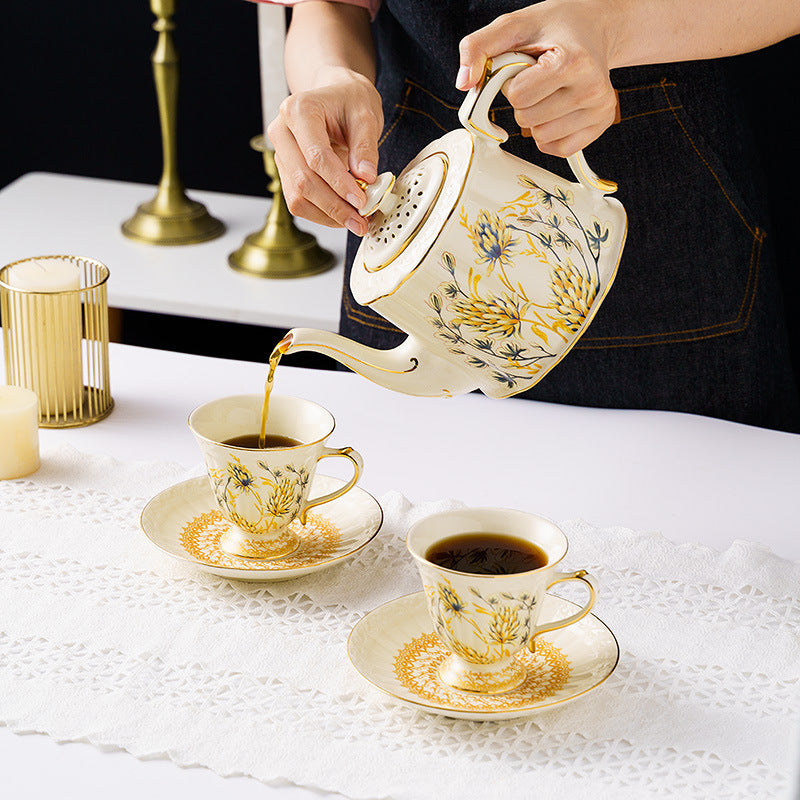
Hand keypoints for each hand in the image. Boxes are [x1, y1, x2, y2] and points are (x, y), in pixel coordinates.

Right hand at [267, 67, 382, 235]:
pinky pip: (299, 202)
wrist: (335, 95)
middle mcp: (282, 132)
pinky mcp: (286, 172)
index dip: (339, 183)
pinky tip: (343, 215)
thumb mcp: (366, 114)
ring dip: (328, 215)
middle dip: (334, 206)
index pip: (316, 156)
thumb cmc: (349, 100)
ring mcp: (281, 154)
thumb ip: (366, 146)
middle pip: (303, 181)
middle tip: (361, 220)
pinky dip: (322, 214)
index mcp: (299, 110)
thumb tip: (367, 178)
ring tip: (356, 220)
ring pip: (297, 197)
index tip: (361, 200)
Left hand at [456, 0, 618, 156]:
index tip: (525, 68)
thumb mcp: (514, 25)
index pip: (518, 96)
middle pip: (527, 120)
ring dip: (536, 118)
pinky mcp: (602, 124)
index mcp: (573, 62)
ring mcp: (600, 109)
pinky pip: (557, 149)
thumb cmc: (555, 27)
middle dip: (523, 102)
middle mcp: (592, 89)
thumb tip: (464, 83)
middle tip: (539, 78)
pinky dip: (549, 133)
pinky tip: (558, 108)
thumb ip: (479, 47)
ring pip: (541, 137)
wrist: (595, 28)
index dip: (512, 83)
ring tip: (550, 90)